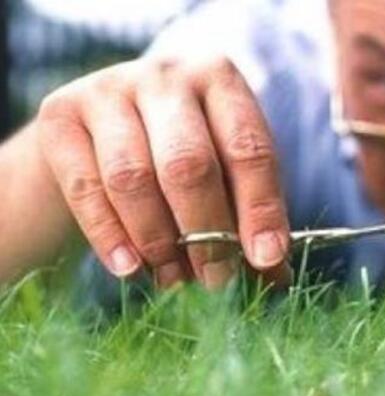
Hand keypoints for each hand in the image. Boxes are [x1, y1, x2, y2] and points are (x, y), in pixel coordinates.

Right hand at [34, 55, 290, 287]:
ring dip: (158, 241)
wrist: (100, 133)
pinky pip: (86, 187)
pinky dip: (110, 237)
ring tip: (175, 280)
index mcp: (220, 80)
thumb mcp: (224, 174)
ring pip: (133, 177)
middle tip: (217, 281)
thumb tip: (276, 277)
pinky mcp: (59, 114)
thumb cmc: (180, 155)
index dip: (260, 208)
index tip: (266, 259)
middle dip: (207, 233)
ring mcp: (108, 89)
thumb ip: (248, 218)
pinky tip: (130, 269)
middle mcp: (166, 76)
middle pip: (189, 164)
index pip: (249, 148)